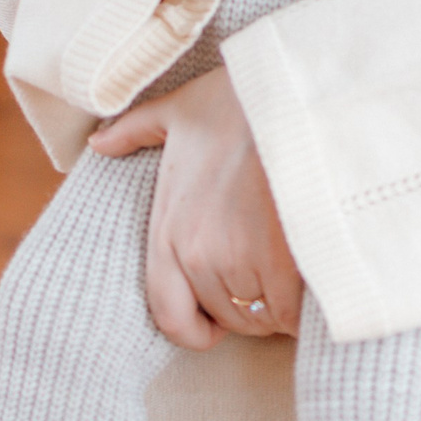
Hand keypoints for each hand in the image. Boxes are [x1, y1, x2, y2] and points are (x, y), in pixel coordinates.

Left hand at [89, 64, 303, 348]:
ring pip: (265, 318)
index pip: (168, 316)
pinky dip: (310, 306)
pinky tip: (321, 277)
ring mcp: (241, 262)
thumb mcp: (180, 109)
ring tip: (300, 273)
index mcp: (168, 232)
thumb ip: (136, 130)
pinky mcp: (285, 264)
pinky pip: (296, 314)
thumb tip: (99, 142)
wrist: (295, 92)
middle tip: (274, 281)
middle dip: (251, 307)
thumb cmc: (242, 99)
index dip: (195, 328)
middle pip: (230, 318)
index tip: (218, 321)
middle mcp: (198, 256)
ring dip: (283, 306)